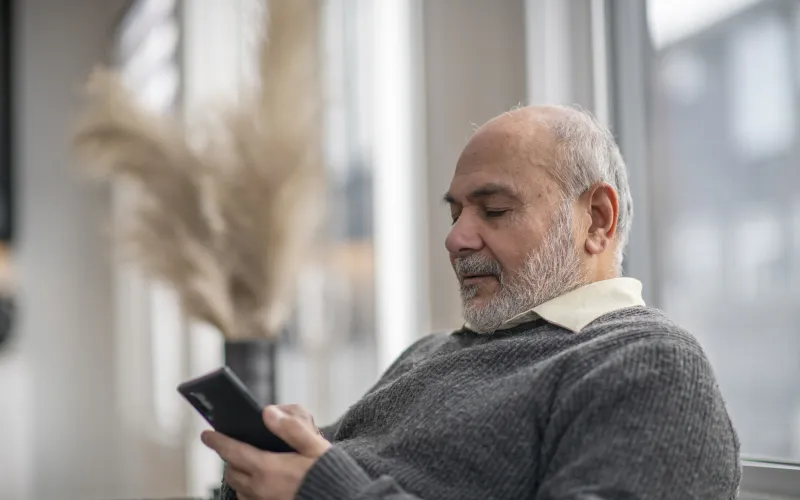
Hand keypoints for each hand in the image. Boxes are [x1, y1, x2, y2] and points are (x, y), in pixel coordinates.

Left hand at [201, 404, 331, 499]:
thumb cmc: (329, 474)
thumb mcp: (314, 446)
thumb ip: (291, 428)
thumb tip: (267, 412)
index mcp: (268, 469)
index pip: (232, 452)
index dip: (217, 441)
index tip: (206, 434)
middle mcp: (260, 489)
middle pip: (231, 471)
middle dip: (228, 457)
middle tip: (231, 445)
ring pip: (238, 488)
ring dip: (237, 474)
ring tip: (245, 462)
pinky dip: (247, 489)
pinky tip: (259, 481)